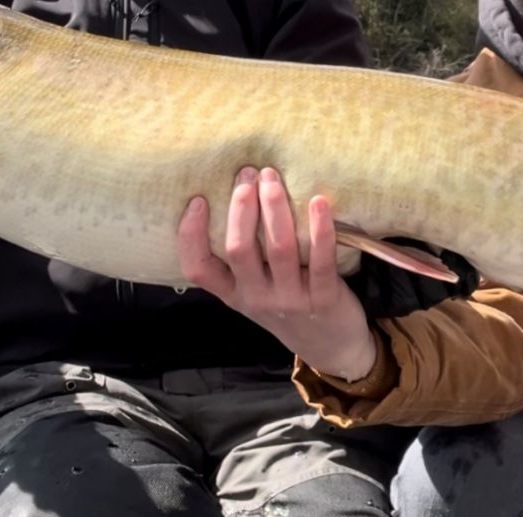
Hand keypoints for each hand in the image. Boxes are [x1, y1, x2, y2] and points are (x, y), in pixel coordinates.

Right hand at [176, 167, 377, 380]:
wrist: (331, 349)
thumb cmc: (289, 308)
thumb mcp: (256, 292)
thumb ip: (245, 259)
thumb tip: (237, 197)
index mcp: (234, 294)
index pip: (198, 269)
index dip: (190, 235)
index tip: (198, 200)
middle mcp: (257, 298)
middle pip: (239, 249)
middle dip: (242, 207)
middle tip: (248, 174)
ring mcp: (290, 300)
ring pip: (278, 248)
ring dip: (275, 208)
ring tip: (273, 179)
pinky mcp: (324, 299)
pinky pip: (321, 260)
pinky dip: (320, 228)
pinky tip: (319, 201)